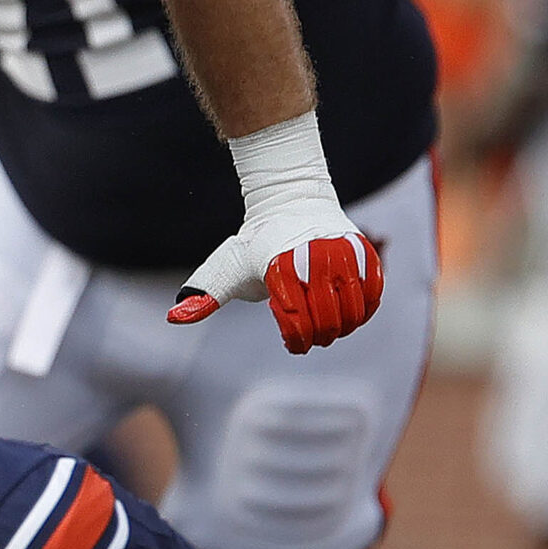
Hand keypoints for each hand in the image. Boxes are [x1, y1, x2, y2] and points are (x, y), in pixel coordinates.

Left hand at [168, 209, 382, 355]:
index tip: (294, 344)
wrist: (291, 203)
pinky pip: (373, 294)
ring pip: (353, 310)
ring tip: (331, 328)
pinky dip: (365, 311)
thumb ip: (205, 296)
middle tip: (312, 338)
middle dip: (319, 337)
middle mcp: (314, 260)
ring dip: (343, 328)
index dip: (297, 340)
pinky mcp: (363, 252)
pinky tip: (351, 315)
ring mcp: (342, 255)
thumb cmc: (256, 246)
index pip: (296, 320)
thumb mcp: (226, 268)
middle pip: (326, 320)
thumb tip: (174, 318)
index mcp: (281, 269)